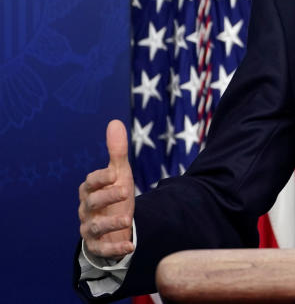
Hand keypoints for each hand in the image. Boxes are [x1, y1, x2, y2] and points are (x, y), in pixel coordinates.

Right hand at [78, 120, 135, 258]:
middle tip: (126, 191)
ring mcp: (90, 228)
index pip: (90, 182)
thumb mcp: (118, 173)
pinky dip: (115, 248)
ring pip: (94, 226)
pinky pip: (103, 248)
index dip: (101, 178)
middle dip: (107, 197)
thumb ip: (116, 151)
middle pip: (92, 203)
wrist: (114, 225)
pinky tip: (131, 245)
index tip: (115, 173)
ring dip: (111, 222)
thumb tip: (115, 122)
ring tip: (128, 218)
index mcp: (90, 190)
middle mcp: (86, 209)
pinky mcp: (97, 246)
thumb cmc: (114, 194)